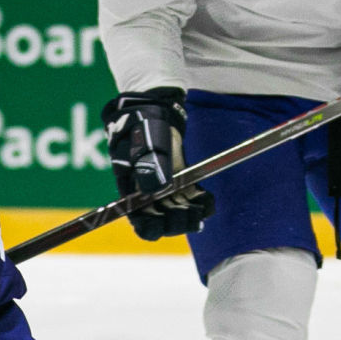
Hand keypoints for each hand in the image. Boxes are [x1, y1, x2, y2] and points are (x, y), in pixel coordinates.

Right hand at [103, 87, 212, 240]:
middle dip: (177, 222)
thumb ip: (149, 166)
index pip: (140, 223)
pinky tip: (208, 199)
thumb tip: (157, 189)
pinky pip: (192, 199)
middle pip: (162, 222)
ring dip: (192, 215)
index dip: (151, 228)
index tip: (163, 224)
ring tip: (203, 207)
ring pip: (179, 213)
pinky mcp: (181, 181)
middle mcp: (148, 196)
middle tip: (191, 214)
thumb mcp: (144, 145)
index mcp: (131, 192)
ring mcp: (166, 190)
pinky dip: (202, 202)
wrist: (154, 111)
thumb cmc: (143, 127)